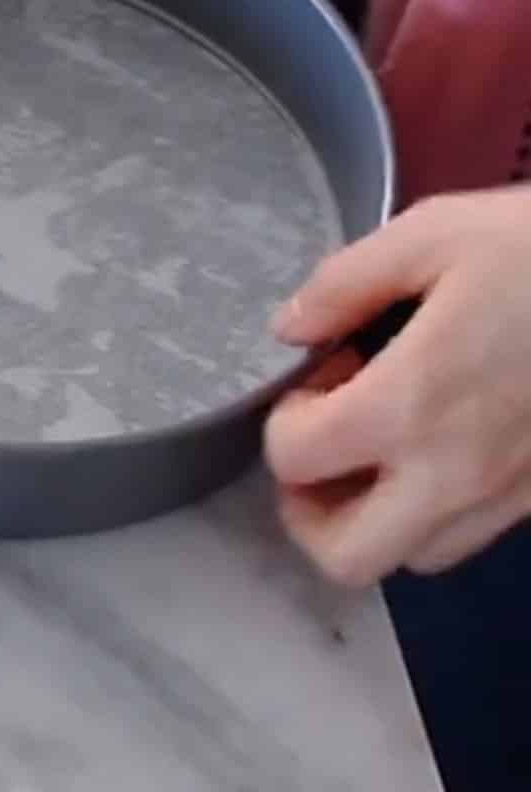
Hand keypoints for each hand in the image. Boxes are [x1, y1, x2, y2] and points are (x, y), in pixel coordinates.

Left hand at [265, 189, 530, 586]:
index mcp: (409, 404)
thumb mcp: (432, 233)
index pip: (294, 461)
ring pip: (412, 558)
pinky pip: (470, 537)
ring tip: (385, 438)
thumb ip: (344, 283)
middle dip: (310, 508)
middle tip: (325, 440)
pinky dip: (433, 510)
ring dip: (375, 514)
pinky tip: (444, 440)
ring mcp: (506, 498)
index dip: (285, 416)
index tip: (325, 369)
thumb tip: (289, 329)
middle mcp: (452, 474)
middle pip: (345, 556)